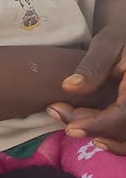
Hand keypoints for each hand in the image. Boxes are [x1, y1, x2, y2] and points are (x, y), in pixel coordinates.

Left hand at [47, 24, 125, 153]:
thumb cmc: (119, 37)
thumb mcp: (106, 45)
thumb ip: (92, 67)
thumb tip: (69, 87)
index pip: (123, 114)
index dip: (97, 125)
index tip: (69, 127)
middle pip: (122, 127)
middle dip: (90, 127)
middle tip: (58, 114)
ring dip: (100, 135)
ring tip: (69, 123)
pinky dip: (114, 140)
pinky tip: (95, 138)